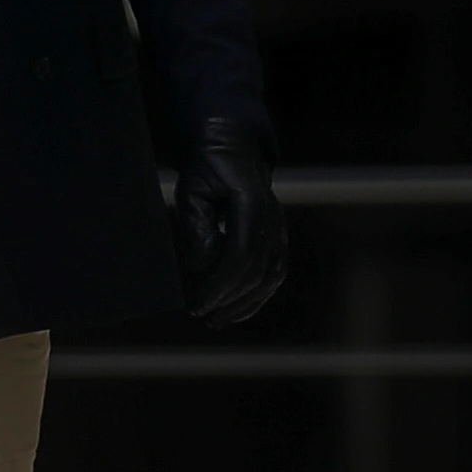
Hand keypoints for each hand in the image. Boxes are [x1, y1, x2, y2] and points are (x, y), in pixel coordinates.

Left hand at [173, 118, 285, 324]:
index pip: (240, 255)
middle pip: (257, 271)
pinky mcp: (279, 238)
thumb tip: (199, 266)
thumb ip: (196, 226)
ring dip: (245, 303)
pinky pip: (274, 273)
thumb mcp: (191, 191)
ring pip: (271, 277)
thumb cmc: (206, 170)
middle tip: (202, 316)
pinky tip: (237, 309)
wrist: (233, 151)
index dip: (220, 284)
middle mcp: (272, 219)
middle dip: (229, 299)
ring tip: (218, 320)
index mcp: (251, 204)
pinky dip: (258, 295)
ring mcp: (280, 229)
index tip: (198, 303)